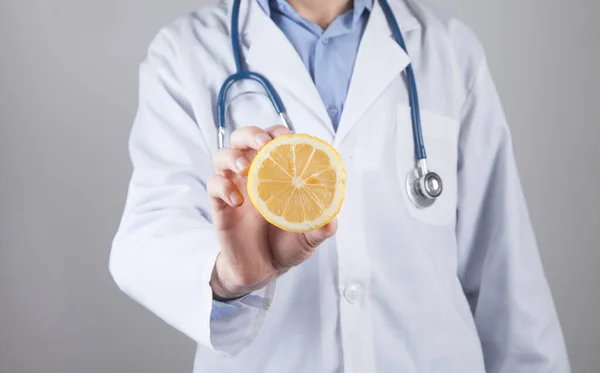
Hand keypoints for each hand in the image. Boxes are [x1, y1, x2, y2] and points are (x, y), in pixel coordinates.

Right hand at [207, 125, 336, 298]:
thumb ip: (320, 227)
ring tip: (246, 168)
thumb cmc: (287, 246)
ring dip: (232, 156)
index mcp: (276, 174)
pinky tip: (238, 201)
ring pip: (222, 156)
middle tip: (263, 144)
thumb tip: (331, 220)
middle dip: (251, 134)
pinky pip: (213, 185)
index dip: (277, 132)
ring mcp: (234, 187)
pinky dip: (223, 187)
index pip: (272, 140)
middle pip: (242, 139)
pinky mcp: (220, 205)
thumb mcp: (309, 238)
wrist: (263, 271)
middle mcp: (253, 175)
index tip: (286, 135)